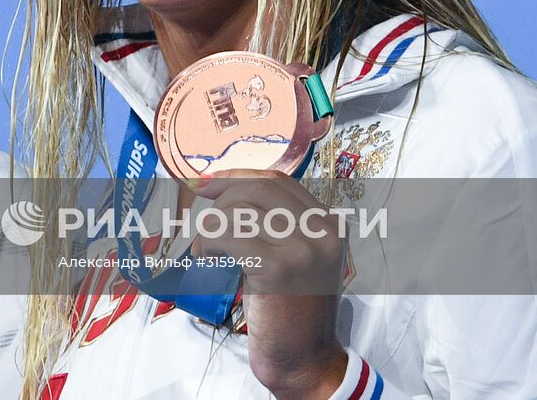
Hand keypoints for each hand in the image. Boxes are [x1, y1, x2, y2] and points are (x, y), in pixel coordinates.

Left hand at [190, 170, 346, 399]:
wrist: (305, 360)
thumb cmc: (292, 310)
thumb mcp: (296, 258)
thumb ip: (276, 224)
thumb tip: (224, 188)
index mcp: (330, 224)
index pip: (278, 181)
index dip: (237, 177)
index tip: (207, 183)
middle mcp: (323, 231)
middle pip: (257, 189)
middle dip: (221, 200)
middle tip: (207, 227)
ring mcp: (303, 249)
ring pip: (237, 211)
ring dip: (210, 228)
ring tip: (206, 251)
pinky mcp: (278, 269)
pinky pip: (227, 235)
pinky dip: (207, 242)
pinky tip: (206, 258)